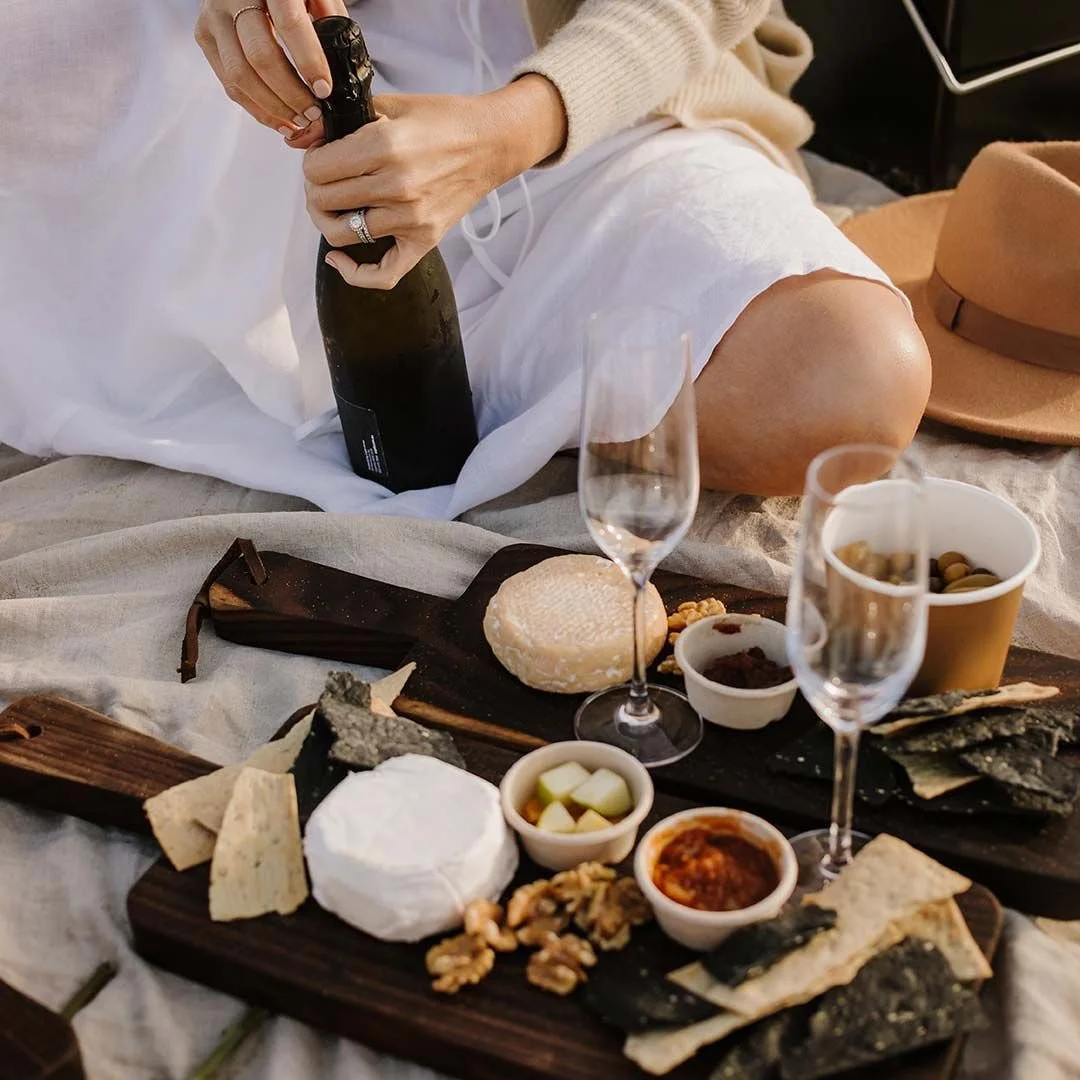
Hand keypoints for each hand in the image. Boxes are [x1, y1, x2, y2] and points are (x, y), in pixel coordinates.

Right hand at [194, 0, 346, 149]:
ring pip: (240, 75)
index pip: (289, 24)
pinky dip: (256, 108)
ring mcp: (215, 17)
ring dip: (273, 108)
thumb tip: (341, 70)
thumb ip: (329, 21)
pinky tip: (279, 119)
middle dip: (290, 94)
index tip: (324, 90)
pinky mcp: (204, 36)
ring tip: (299, 122)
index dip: (309, 61)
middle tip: (313, 114)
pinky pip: (229, 83)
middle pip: (260, 56)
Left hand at [304, 76, 566, 289]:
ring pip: (341, 235)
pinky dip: (354, 274)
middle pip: (323, 201)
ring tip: (333, 208)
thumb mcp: (392, 105)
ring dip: (327, 221)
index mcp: (384, 145)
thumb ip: (348, 120)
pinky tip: (338, 261)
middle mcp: (396, 186)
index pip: (318, 169)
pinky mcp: (424, 240)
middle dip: (315, 189)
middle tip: (325, 181)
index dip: (311, 163)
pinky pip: (383, 274)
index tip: (321, 158)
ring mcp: (411, 218)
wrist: (492, 143)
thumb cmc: (443, 120)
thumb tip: (306, 138)